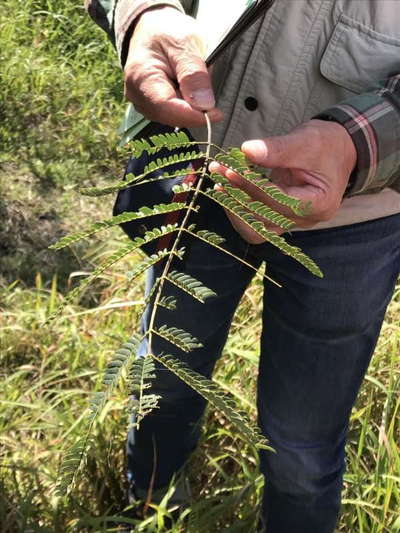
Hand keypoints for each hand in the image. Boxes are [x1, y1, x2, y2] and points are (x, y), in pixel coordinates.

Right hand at [124, 6, 222, 127]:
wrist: (152, 29)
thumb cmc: (167, 31)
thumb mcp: (186, 43)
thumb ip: (194, 74)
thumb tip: (204, 105)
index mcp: (142, 75)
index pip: (167, 107)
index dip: (193, 115)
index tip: (216, 114)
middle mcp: (136, 94)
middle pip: (170, 116)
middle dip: (194, 110)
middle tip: (209, 93)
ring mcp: (141, 102)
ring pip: (172, 118)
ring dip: (189, 108)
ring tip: (194, 83)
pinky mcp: (148, 107)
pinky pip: (170, 115)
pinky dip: (184, 106)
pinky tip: (187, 90)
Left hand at [209, 120, 356, 243]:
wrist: (339, 150)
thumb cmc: (327, 144)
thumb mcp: (306, 141)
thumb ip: (277, 148)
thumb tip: (246, 150)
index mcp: (319, 203)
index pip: (278, 201)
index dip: (251, 186)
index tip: (231, 169)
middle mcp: (306, 219)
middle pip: (263, 221)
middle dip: (237, 196)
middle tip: (219, 171)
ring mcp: (293, 222)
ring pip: (256, 228)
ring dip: (234, 206)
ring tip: (220, 182)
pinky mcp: (281, 218)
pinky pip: (256, 222)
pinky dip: (240, 207)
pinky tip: (227, 189)